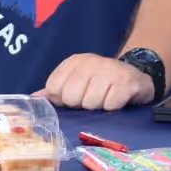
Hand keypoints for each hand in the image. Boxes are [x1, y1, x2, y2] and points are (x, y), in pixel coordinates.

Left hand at [34, 53, 153, 110]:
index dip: (64, 99)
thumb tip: (34, 98)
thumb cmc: (102, 82)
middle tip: (93, 99)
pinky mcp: (127, 82)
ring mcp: (110, 70)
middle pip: (71, 97)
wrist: (136, 77)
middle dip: (81, 105)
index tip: (76, 97)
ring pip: (91, 103)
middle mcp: (91, 62)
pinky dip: (113, 108)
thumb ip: (56, 90)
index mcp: (74, 62)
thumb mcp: (77, 81)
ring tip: (106, 99)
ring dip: (99, 107)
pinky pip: (110, 105)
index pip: (54, 88)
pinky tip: (117, 101)